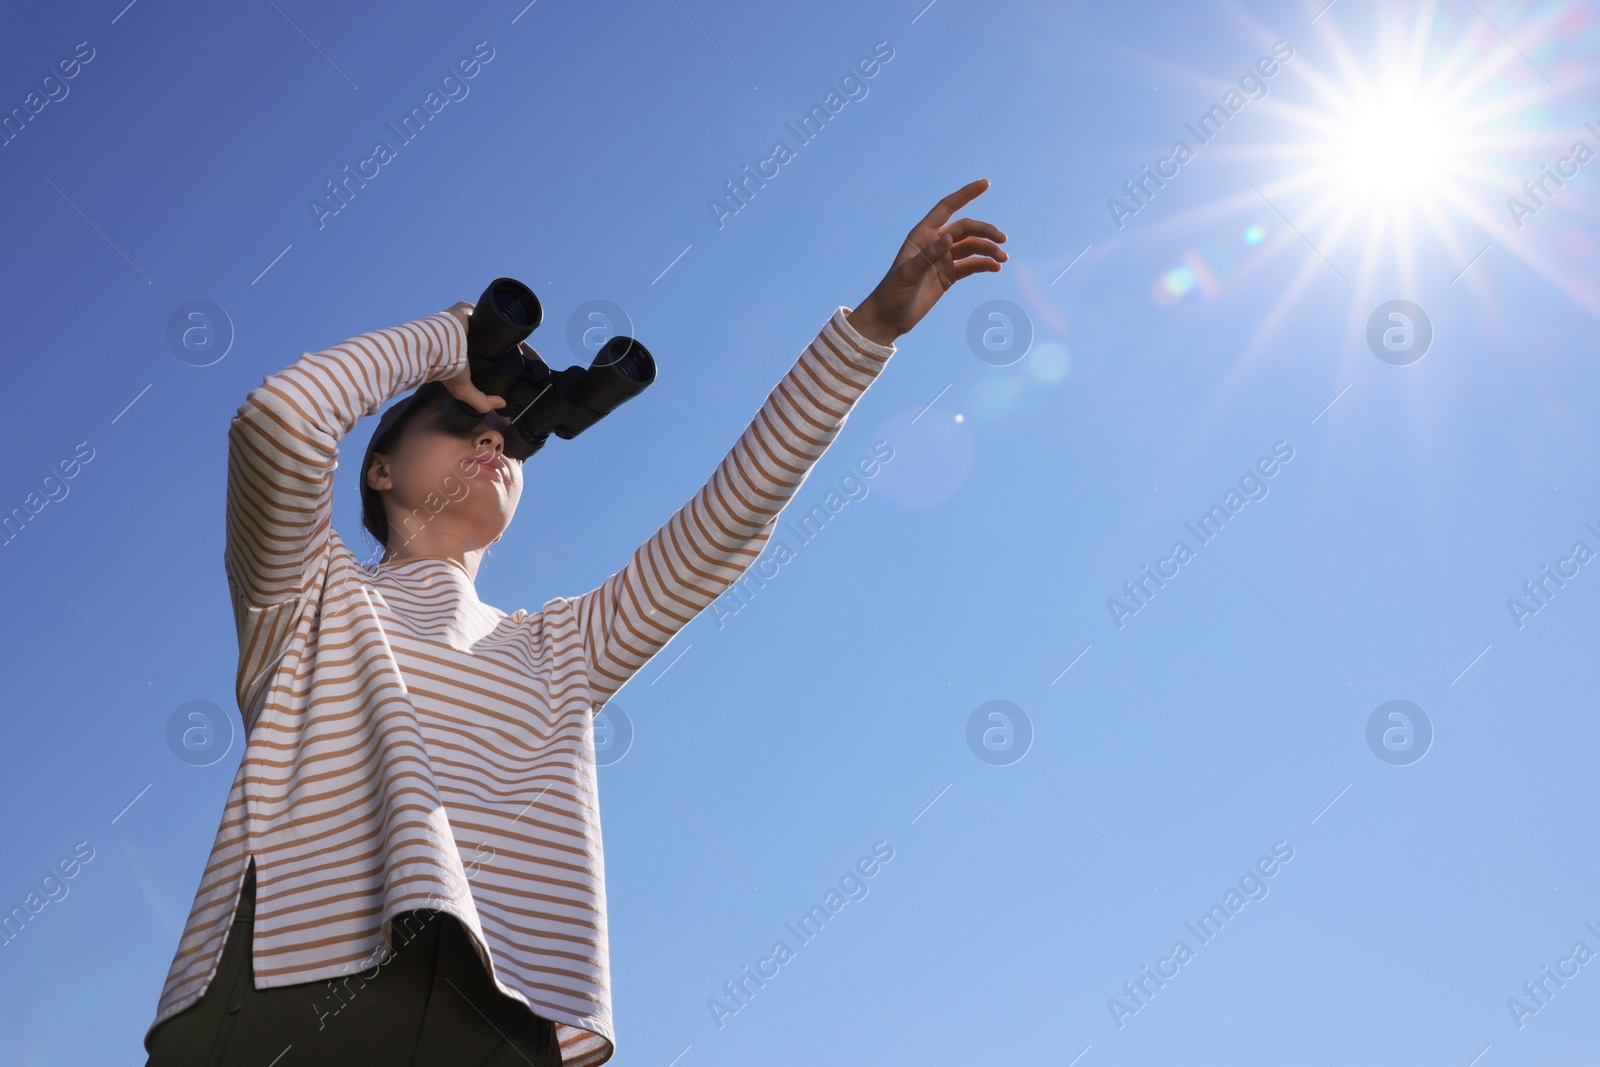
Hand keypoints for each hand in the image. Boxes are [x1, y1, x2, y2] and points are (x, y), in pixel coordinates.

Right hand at [439, 301, 505, 413]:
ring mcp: (462, 321)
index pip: (483, 350)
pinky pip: (485, 311)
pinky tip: (508, 324)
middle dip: (501, 342)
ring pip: (487, 324)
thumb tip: (502, 405)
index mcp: (460, 351)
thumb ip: (482, 401)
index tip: (510, 358)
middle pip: (487, 336)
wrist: (432, 349)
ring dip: (500, 329)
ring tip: (514, 338)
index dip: (497, 354)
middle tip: (515, 350)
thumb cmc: (444, 369)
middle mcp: (460, 335)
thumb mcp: (463, 390)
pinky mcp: (464, 310)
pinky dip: (496, 316)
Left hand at [847, 178, 1006, 346]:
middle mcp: (934, 243)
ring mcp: (942, 260)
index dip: (966, 194)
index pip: (947, 207)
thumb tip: (949, 237)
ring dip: (988, 250)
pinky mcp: (948, 276)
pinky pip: (970, 266)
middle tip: (1003, 240)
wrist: (889, 319)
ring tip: (1003, 259)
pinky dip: (984, 265)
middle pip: (966, 229)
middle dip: (985, 232)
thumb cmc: (892, 294)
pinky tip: (995, 268)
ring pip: (971, 248)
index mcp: (921, 235)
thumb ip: (929, 255)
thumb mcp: (909, 274)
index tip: (986, 183)